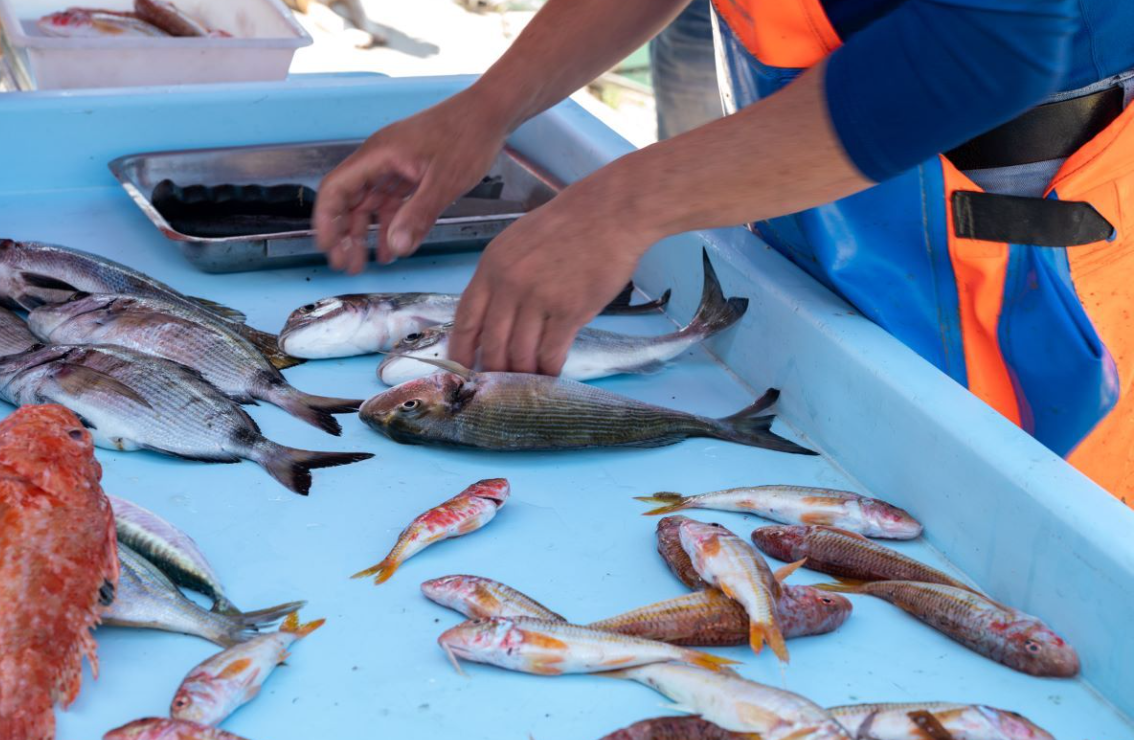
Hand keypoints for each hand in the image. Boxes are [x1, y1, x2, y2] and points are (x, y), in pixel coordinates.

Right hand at [313, 90, 509, 272]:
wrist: (490, 113)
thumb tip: (396, 247)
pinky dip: (388, 226)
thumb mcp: (445, 181)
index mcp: (379, 155)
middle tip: (345, 265)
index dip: (327, 219)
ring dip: (364, 234)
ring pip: (368, 205)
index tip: (326, 246)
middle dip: (343, 234)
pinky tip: (391, 248)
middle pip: (348, 200)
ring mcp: (395, 167)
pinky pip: (391, 204)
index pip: (336, 188)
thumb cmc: (468, 134)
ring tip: (362, 264)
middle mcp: (380, 160)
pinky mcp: (410, 174)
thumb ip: (419, 215)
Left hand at [449, 163, 656, 374]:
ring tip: (527, 382)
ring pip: (520, 354)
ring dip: (523, 374)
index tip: (461, 370)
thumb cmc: (567, 225)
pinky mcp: (569, 311)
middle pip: (492, 344)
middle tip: (500, 384)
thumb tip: (493, 315)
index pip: (466, 318)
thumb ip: (501, 277)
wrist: (608, 213)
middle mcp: (509, 285)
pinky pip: (551, 353)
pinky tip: (551, 373)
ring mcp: (538, 299)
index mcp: (492, 267)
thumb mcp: (517, 243)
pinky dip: (549, 370)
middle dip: (495, 370)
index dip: (461, 350)